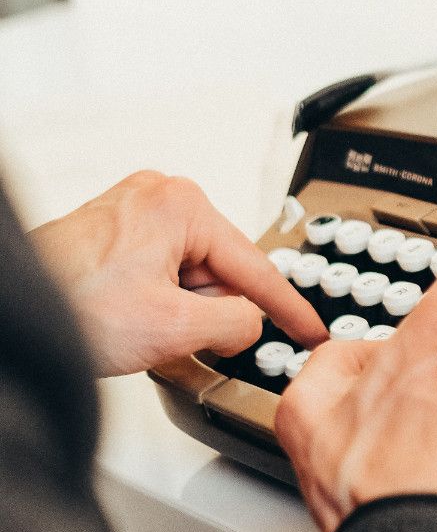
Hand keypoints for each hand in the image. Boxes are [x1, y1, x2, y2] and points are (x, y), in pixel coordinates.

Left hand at [30, 171, 326, 376]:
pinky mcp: (116, 234)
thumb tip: (250, 325)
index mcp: (182, 206)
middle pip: (221, 272)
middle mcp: (160, 197)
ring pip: (192, 278)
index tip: (312, 331)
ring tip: (139, 326)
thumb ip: (236, 323)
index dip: (290, 309)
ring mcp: (135, 213)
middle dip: (209, 310)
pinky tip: (133, 322)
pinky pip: (164, 275)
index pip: (256, 267)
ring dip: (180, 312)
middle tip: (176, 334)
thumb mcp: (174, 327)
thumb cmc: (66, 306)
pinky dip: (160, 306)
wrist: (9, 314)